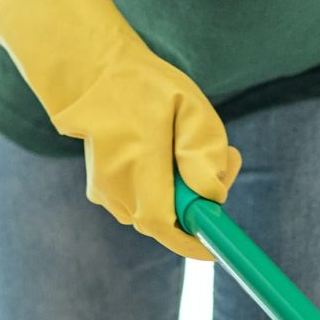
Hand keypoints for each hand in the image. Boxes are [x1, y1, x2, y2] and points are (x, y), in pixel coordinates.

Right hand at [0, 0, 240, 259]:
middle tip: (226, 161)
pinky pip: (140, 201)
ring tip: (192, 146)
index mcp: (137, 167)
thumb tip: (212, 194)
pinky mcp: (100, 189)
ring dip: (180, 193)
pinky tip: (167, 153)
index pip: (166, 226)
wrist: (93, 72)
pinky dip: (161, 188)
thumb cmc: (145, 86)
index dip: (193, 242)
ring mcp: (104, 192)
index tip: (215, 248)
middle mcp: (116, 189)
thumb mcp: (188, 106)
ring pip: (154, 211)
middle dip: (198, 203)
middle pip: (167, 220)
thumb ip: (204, 150)